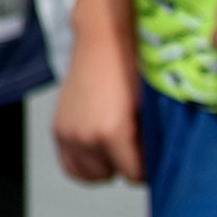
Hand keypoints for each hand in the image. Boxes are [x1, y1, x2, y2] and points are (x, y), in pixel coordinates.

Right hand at [52, 40, 141, 184]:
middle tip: (133, 143)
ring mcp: (68, 134)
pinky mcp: (58, 130)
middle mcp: (84, 137)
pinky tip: (99, 147)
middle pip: (111, 176)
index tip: (152, 153)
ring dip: (104, 165)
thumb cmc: (130, 66)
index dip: (147, 167)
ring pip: (90, 175)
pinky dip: (86, 162)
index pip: (134, 176)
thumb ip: (151, 142)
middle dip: (124, 164)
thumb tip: (157, 164)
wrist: (103, 40)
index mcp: (110, 132)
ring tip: (116, 145)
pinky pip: (71, 166)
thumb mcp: (149, 109)